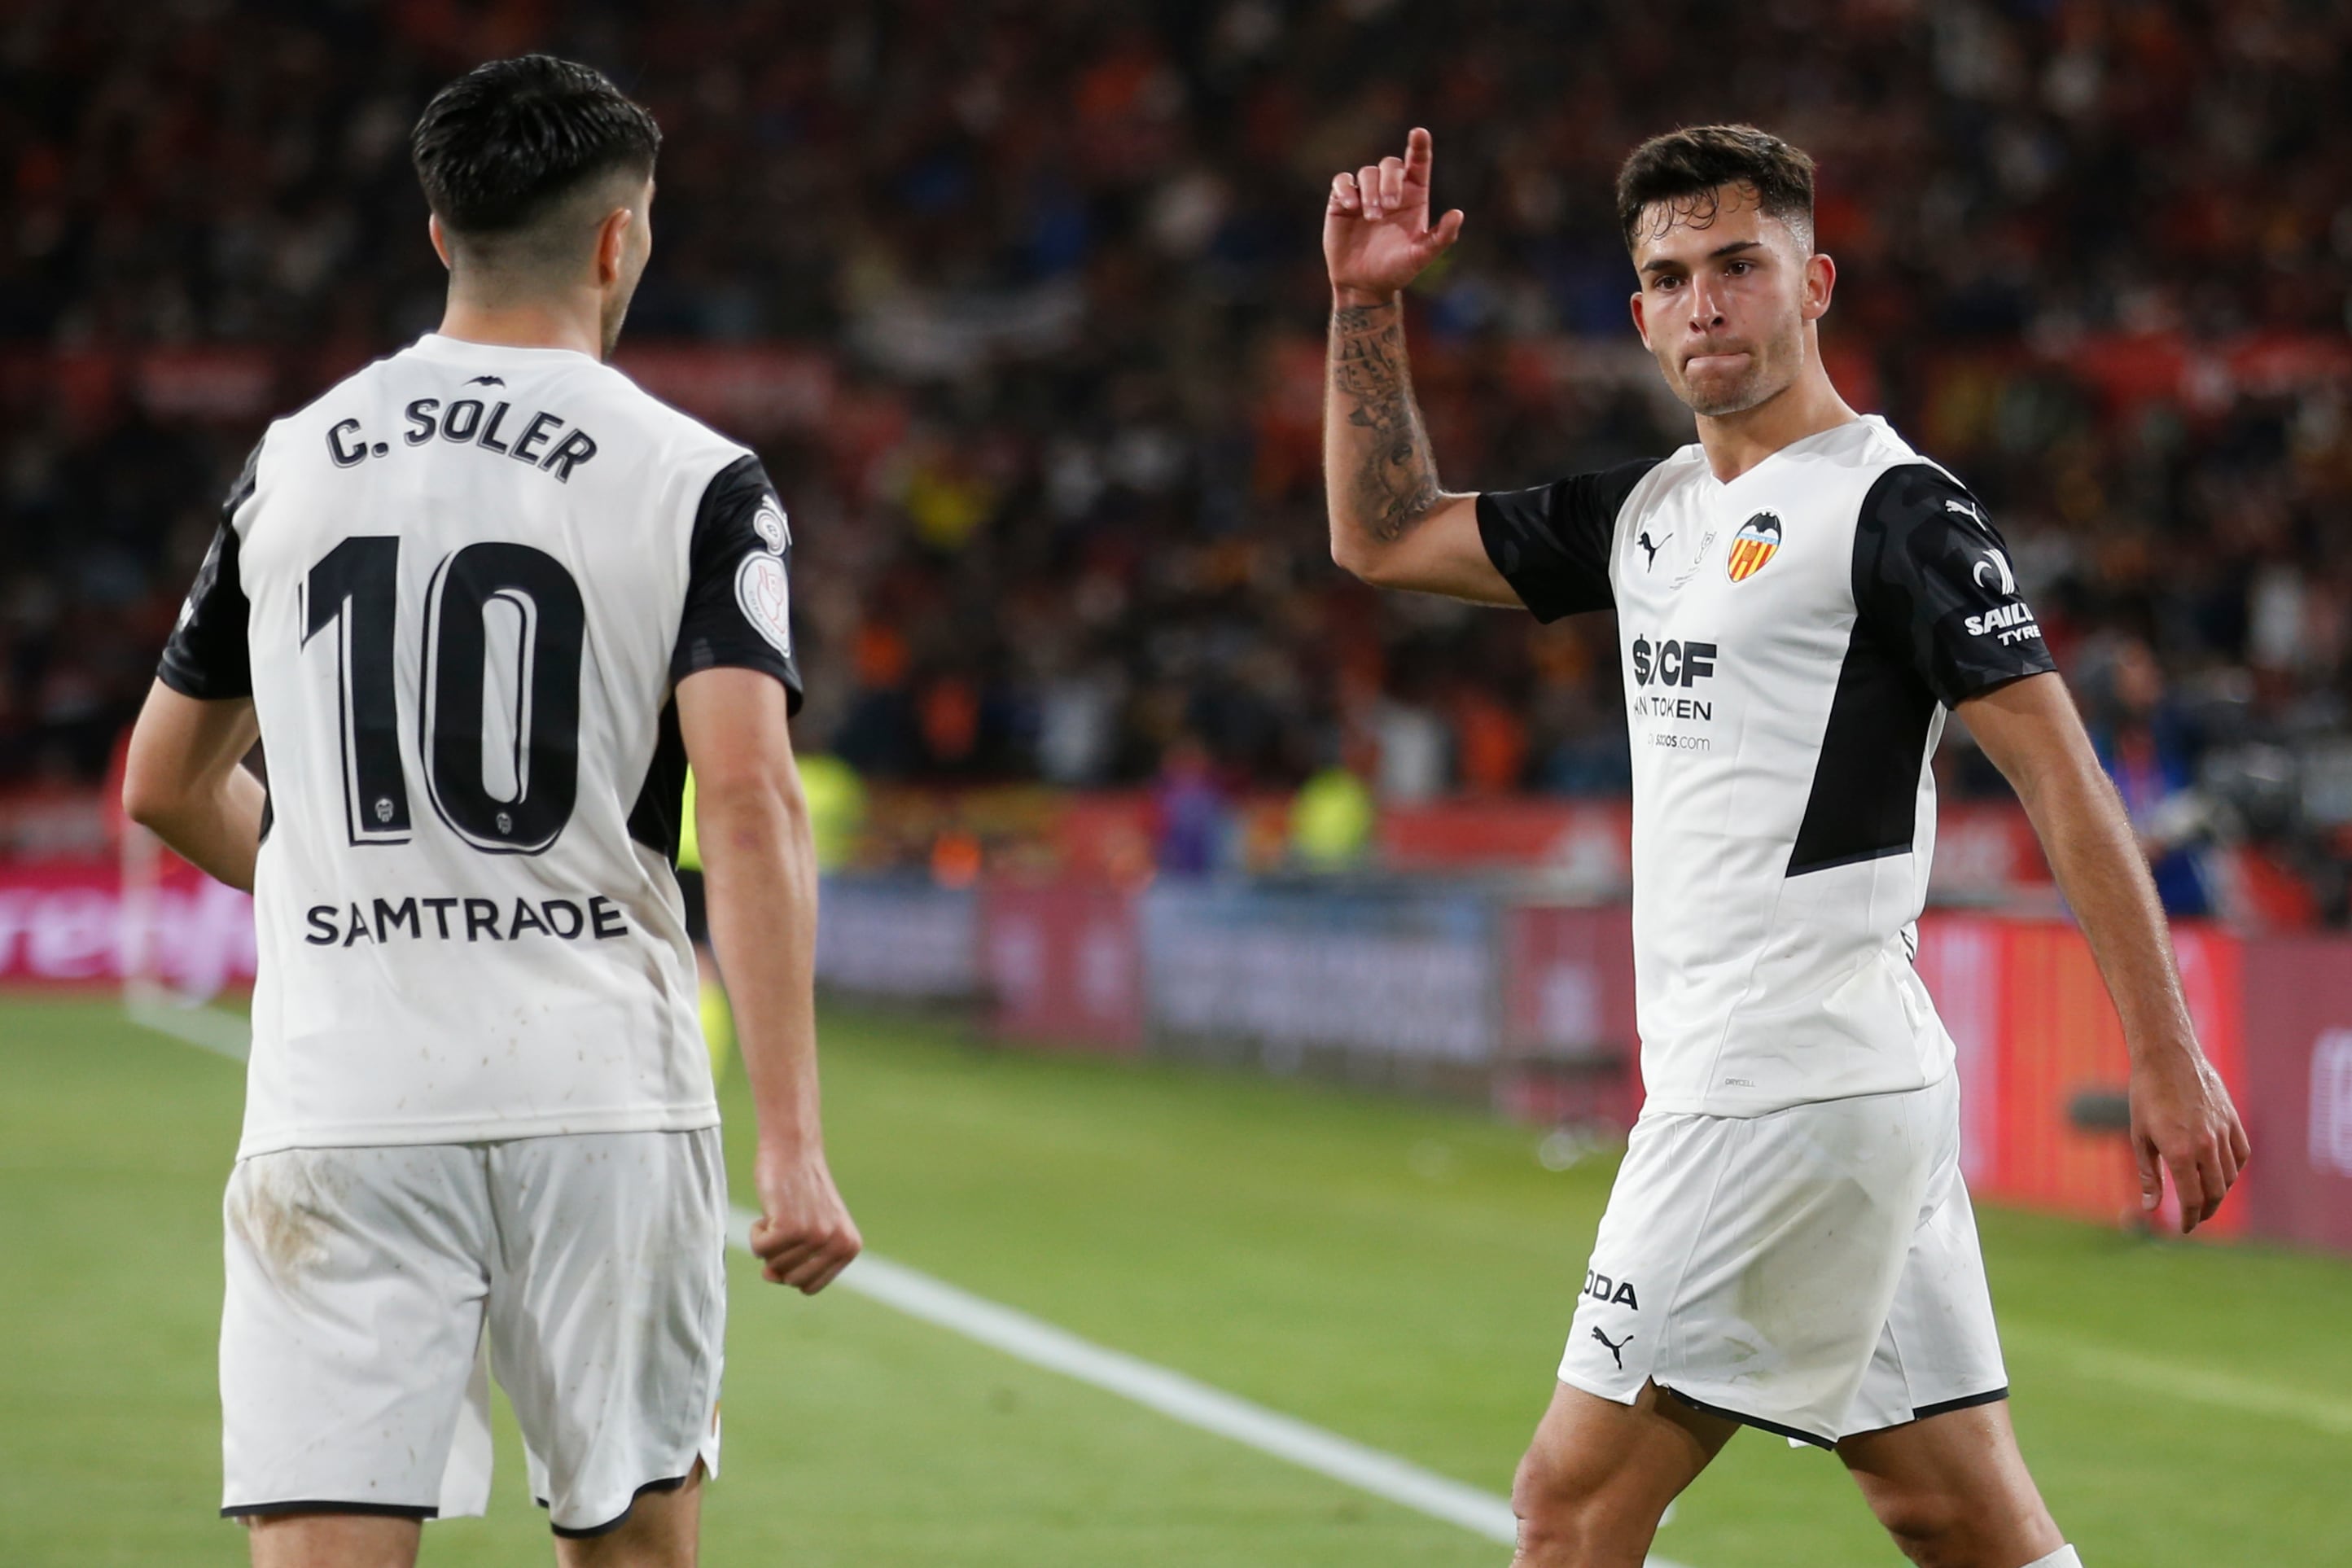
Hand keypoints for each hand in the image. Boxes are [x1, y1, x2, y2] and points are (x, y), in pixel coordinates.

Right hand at [749, 1140, 862, 1291]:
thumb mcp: (811, 1232)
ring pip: (772, 1265)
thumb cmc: (800, 1191)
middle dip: (779, 1256)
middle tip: (787, 1223)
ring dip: (768, 1241)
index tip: (796, 1239)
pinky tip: (770, 1210)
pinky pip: (759, 1250)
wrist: (793, 1149)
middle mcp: (837, 1245)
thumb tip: (770, 1276)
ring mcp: (815, 1237)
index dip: (792, 1267)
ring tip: (781, 1212)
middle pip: (789, 1280)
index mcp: (849, 1248)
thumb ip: (796, 1263)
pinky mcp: (790, 1228)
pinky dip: (756, 1233)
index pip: (809, 1287)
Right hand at [1325, 127, 1464, 305]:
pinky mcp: (1342, 202)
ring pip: (1367, 172)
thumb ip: (1442, 237)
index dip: (1419, 145)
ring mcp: (1365, 194)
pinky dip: (1346, 189)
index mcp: (1414, 196)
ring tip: (1371, 217)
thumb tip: (1458, 214)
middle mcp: (1390, 190)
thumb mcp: (1422, 256)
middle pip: (1390, 164)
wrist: (1364, 285)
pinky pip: (1342, 182)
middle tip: (1388, 208)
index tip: (1419, 133)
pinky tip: (1351, 205)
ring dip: (1370, 191)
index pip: (1418, 162)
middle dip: (1389, 181)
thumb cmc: (1397, 270)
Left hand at [2128, 1048, 2250, 1232]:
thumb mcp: (2139, 1137)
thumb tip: (2149, 1208)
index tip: (2184, 1229)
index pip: (2191, 1199)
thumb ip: (2148, 1174)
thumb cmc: (2146, 1096)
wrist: (2168, 1057)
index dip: (2189, 1219)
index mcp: (2179, 1151)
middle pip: (2214, 1193)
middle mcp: (2205, 1145)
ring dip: (2219, 1192)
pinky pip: (2241, 1155)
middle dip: (2205, 1211)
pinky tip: (2222, 1174)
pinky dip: (2234, 1169)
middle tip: (2195, 1219)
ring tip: (2206, 1198)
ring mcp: (2223, 1132)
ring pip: (2230, 1176)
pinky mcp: (2233, 1120)